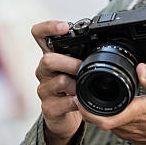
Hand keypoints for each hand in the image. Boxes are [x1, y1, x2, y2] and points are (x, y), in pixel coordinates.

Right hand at [32, 20, 82, 144]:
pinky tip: (81, 101)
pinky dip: (76, 102)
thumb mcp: (76, 68)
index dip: (48, 27)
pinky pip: (63, 103)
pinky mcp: (48, 108)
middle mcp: (44, 71)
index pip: (39, 35)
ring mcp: (45, 90)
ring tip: (84, 87)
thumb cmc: (72, 87)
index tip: (64, 27)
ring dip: (76, 83)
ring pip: (59, 81)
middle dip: (69, 62)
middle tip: (82, 67)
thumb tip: (106, 42)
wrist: (65, 117)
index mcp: (51, 56)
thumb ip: (84, 55)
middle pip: (48, 59)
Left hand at [75, 63, 145, 144]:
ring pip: (103, 122)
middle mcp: (129, 125)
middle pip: (97, 119)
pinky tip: (108, 103)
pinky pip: (112, 125)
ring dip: (94, 110)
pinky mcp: (130, 135)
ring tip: (90, 92)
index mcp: (136, 113)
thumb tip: (140, 67)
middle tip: (79, 88)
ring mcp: (128, 132)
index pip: (103, 117)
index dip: (86, 108)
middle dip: (85, 105)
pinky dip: (105, 114)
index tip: (77, 95)